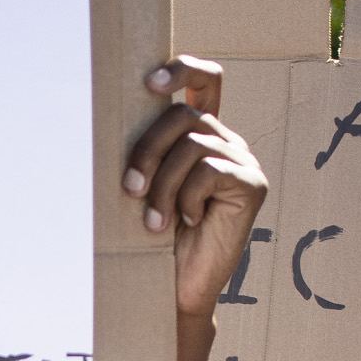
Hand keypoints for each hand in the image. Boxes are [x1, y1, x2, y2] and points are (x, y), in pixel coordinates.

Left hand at [123, 56, 270, 317]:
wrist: (176, 290)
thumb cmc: (153, 241)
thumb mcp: (144, 186)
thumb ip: (145, 151)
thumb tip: (108, 116)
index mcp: (201, 136)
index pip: (205, 80)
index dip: (183, 70)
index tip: (150, 84)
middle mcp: (226, 142)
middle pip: (184, 116)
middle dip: (148, 150)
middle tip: (129, 189)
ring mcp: (243, 161)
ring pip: (193, 146)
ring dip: (163, 185)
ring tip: (154, 222)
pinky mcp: (252, 185)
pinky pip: (210, 170)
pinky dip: (188, 198)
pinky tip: (188, 223)